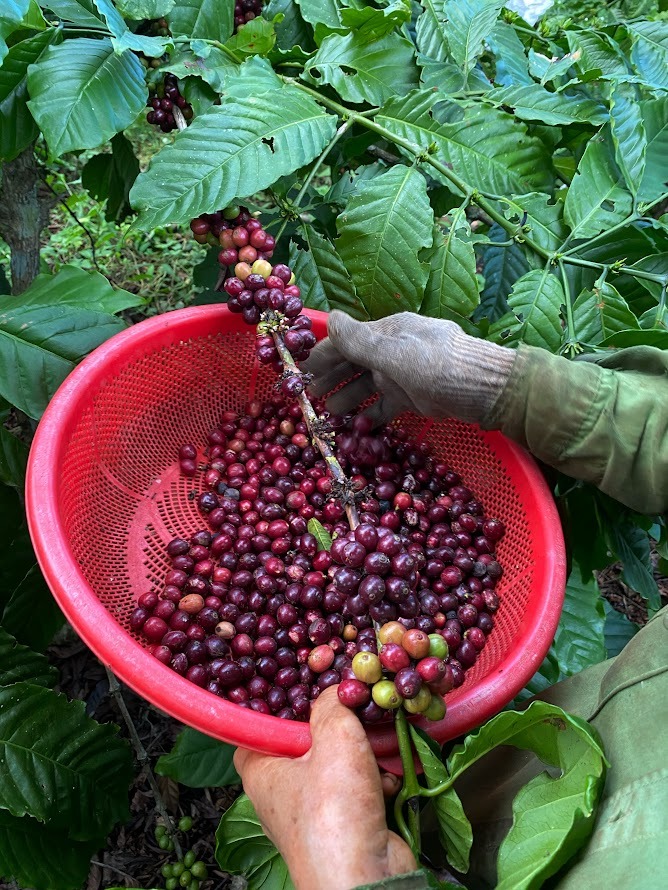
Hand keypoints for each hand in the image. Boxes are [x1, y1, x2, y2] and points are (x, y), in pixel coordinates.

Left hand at [233, 687, 416, 889]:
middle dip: (336, 726)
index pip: (258, 722)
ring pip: (336, 762)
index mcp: (260, 768)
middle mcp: (280, 790)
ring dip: (363, 753)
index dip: (281, 701)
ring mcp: (312, 809)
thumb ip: (333, 705)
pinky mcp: (343, 823)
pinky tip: (386, 781)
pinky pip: (357, 787)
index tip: (308, 683)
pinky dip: (375, 780)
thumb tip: (335, 691)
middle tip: (354, 711)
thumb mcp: (335, 738)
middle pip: (305, 738)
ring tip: (376, 748)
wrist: (366, 881)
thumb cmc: (335, 815)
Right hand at [303, 311, 515, 425]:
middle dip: (331, 378)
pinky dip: (371, 414)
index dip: (322, 355)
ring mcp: (405, 374)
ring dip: (347, 397)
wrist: (488, 390)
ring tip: (328, 414)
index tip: (301, 372)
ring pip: (368, 385)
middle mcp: (394, 350)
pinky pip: (386, 405)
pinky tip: (356, 427)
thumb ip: (360, 341)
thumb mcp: (396, 353)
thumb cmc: (441, 367)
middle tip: (310, 397)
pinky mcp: (415, 397)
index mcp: (389, 332)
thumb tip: (330, 318)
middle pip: (355, 363)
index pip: (347, 340)